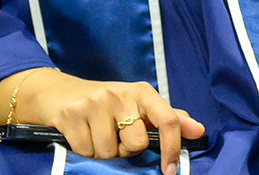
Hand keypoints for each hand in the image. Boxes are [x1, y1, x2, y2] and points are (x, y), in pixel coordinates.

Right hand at [0, 68, 202, 173]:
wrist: (59, 93)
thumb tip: (199, 130)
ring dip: (103, 153)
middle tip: (117, 139)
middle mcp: (121, 93)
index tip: (169, 171)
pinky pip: (85, 151)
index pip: (168, 120)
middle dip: (127, 151)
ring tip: (97, 136)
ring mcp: (95, 102)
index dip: (173, 148)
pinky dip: (84, 151)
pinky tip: (82, 136)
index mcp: (143, 92)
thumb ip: (168, 118)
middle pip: (136, 143)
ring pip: (108, 151)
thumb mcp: (138, 106)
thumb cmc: (107, 104)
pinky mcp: (71, 114)